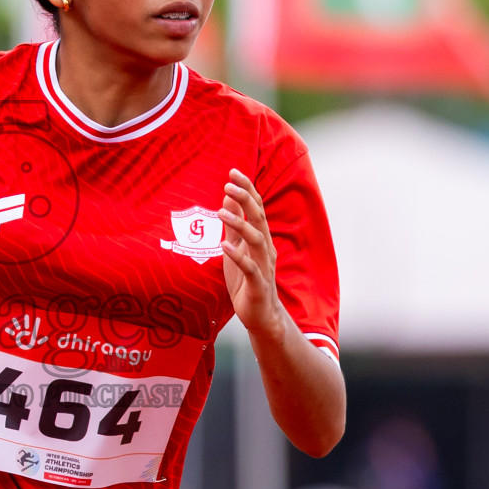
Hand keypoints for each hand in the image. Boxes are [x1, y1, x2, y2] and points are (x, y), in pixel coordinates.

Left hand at [219, 168, 288, 337]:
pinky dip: (238, 256)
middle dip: (246, 199)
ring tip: (222, 211)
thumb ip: (234, 226)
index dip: (247, 189)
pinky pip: (250, 268)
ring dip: (240, 224)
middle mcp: (266, 249)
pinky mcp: (258, 285)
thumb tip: (228, 197)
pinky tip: (225, 246)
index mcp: (261, 238)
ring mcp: (264, 266)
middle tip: (229, 183)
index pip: (257, 208)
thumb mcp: (236, 249)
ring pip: (257, 240)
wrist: (261, 316)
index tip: (233, 172)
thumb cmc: (246, 281)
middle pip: (259, 218)